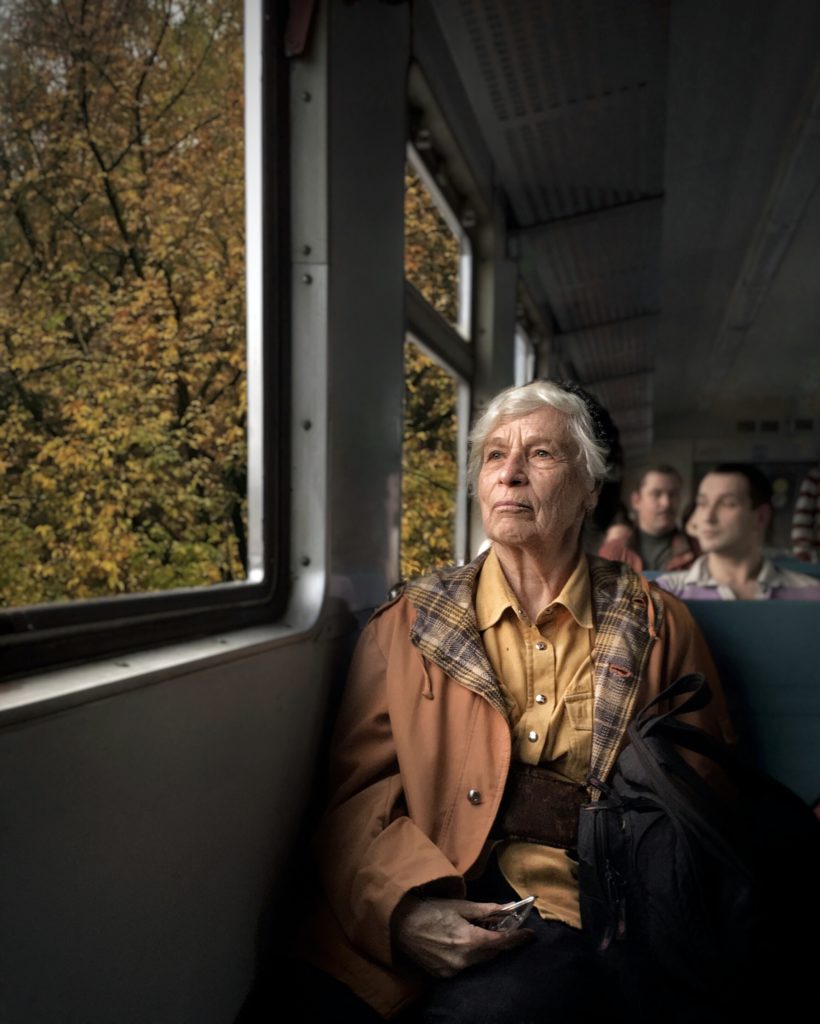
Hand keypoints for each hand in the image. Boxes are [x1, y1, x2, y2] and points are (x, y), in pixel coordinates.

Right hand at [390, 894, 533, 977]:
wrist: (400, 924)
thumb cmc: (430, 910)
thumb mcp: (459, 906)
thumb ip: (485, 910)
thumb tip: (506, 909)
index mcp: (469, 940)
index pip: (502, 942)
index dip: (518, 937)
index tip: (530, 934)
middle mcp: (463, 960)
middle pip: (492, 953)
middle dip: (499, 941)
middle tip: (502, 927)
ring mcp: (453, 970)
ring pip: (478, 961)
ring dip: (483, 948)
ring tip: (477, 932)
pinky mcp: (443, 975)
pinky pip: (464, 965)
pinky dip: (468, 955)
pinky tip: (461, 942)